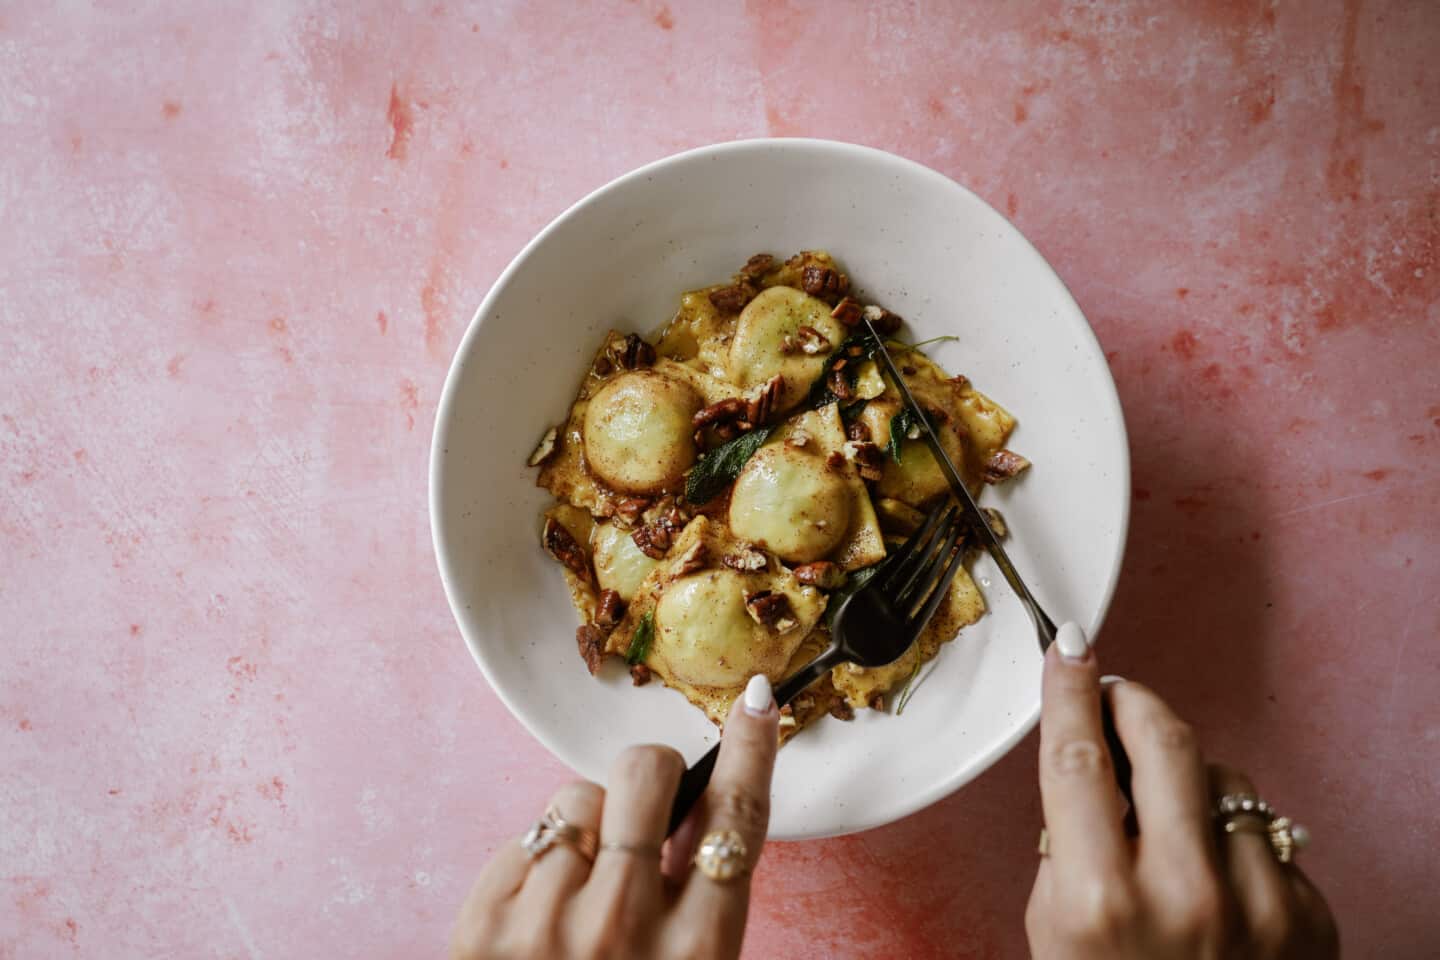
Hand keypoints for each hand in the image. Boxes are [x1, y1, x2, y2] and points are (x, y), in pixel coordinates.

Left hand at [452, 674, 779, 959]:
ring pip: (576, 797)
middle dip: (650, 776)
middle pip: (648, 774)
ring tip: (583, 888)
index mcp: (695, 952)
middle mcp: (622, 927)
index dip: (753, 750)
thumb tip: (701, 804)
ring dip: (588, 827)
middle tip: (642, 812)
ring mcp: (545, 923)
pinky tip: (542, 911)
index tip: (756, 704)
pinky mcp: (482, 924)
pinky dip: (538, 859)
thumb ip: (704, 901)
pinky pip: (523, 835)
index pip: (737, 820)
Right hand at [1025, 624, 1337, 958]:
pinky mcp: (1308, 915)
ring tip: (1171, 835)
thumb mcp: (1055, 927)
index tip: (1071, 648)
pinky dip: (1236, 840)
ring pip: (1224, 779)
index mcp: (1101, 899)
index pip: (1077, 758)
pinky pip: (1265, 833)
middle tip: (1117, 699)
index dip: (1071, 690)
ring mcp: (1256, 904)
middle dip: (1135, 704)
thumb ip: (1072, 841)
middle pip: (1164, 740)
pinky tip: (1218, 882)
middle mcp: (1184, 894)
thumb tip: (1093, 755)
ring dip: (1191, 786)